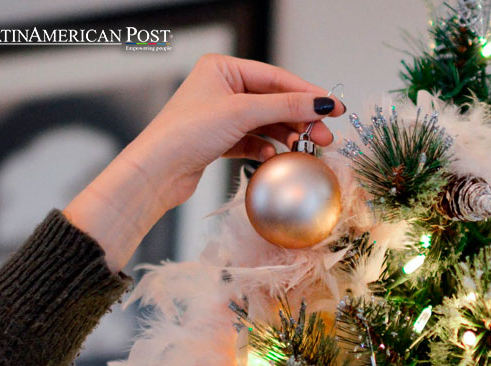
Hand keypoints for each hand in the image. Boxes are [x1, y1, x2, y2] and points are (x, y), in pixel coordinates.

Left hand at [63, 54, 345, 271]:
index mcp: (222, 68)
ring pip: (265, 123)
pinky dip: (266, 148)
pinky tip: (273, 157)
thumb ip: (286, 106)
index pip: (276, 77)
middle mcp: (221, 88)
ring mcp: (220, 115)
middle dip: (300, 118)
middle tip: (324, 136)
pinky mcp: (218, 140)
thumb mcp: (242, 113)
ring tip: (305, 148)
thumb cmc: (187, 133)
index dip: (307, 93)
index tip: (334, 107)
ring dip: (286, 136)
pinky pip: (253, 141)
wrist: (156, 172)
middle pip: (273, 101)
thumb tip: (322, 103)